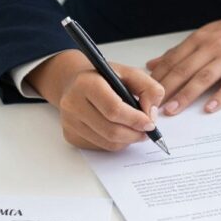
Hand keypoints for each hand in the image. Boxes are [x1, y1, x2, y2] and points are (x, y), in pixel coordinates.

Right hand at [27, 50, 164, 150]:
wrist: (75, 83)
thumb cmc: (104, 78)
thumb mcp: (130, 73)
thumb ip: (148, 88)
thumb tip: (151, 114)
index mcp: (86, 83)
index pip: (114, 109)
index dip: (135, 120)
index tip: (150, 123)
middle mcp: (72, 103)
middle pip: (111, 130)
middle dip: (135, 134)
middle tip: (147, 131)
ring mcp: (69, 122)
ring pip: (107, 142)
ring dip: (127, 140)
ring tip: (135, 131)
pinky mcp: (70, 135)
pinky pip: (100, 147)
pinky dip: (115, 143)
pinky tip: (119, 131)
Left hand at [146, 5, 220, 114]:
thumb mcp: (206, 35)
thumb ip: (180, 51)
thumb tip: (152, 64)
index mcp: (200, 38)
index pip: (173, 59)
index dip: (158, 76)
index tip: (145, 92)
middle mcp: (213, 46)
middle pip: (185, 69)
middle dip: (167, 88)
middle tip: (154, 106)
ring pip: (204, 77)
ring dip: (186, 95)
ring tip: (173, 110)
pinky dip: (220, 97)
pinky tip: (209, 108)